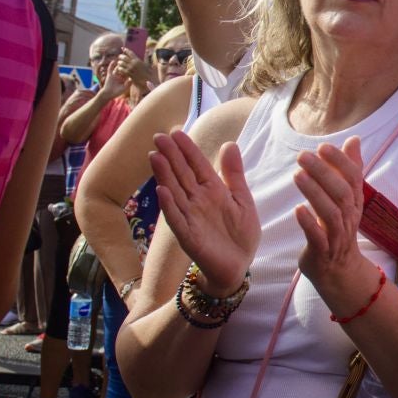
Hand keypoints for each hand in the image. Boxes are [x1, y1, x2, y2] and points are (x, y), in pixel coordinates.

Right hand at [96, 55, 132, 96]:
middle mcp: (120, 75)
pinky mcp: (109, 74)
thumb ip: (128, 84)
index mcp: (125, 78)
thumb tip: (131, 78)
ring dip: (120, 64)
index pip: (129, 72)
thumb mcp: (124, 88)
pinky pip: (110, 68)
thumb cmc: (117, 92)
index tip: (135, 65)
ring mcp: (115, 74)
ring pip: (118, 67)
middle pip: (124, 68)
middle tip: (129, 60)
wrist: (108, 94)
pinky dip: (112, 65)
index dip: (132, 68)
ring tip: (122, 60)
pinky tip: (114, 61)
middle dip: (126, 64)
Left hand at [117, 49, 149, 88]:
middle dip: (121, 56)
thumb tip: (147, 50)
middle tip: (120, 57)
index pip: (130, 53)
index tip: (122, 48)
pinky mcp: (129, 74)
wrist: (147, 81)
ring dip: (119, 62)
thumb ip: (146, 57)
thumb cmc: (148, 73)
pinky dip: (120, 68)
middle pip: (124, 57)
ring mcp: (131, 69)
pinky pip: (122, 70)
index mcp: (138, 60)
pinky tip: (120, 69)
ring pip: (122, 63)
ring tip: (119, 63)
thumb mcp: (148, 64)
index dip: (126, 50)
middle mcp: (134, 64)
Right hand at [150, 130, 259, 293]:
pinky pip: (177, 219)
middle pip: (182, 175)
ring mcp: (190, 217)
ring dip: (165, 176)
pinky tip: (162, 191)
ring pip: (175, 192)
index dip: (187, 149)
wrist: (238, 265)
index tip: (176, 132)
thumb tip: (229, 144)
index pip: (197, 165)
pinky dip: (169, 206)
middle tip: (159, 137)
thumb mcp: (242, 199)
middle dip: (171, 156)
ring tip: (155, 157)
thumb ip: (234, 174)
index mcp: (212, 190)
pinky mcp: (188, 236)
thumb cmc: (239, 233)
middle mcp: (197, 201)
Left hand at [292, 137, 378, 311]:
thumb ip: (349, 169)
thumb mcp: (348, 199)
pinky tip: (297, 210)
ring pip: (331, 213)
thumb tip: (354, 140)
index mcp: (355, 203)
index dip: (341, 162)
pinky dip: (309, 223)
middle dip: (323, 173)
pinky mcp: (322, 252)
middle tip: (302, 156)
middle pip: (341, 193)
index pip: (354, 178)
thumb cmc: (339, 229)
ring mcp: (337, 236)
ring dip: (314, 193)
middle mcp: (349, 217)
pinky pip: (318, 237)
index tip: (323, 147)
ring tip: (297, 176)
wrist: (340, 271)